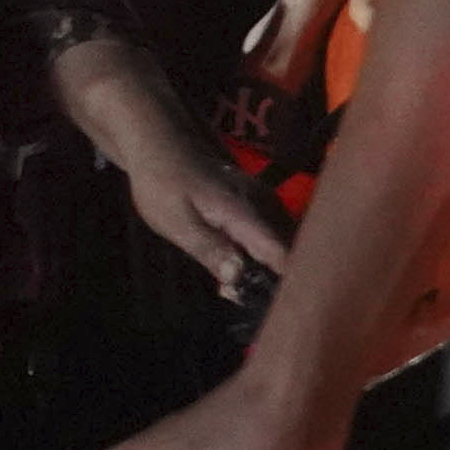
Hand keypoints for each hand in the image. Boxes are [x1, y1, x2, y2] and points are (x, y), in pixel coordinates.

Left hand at [51, 30, 288, 298]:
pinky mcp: (257, 202)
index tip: (284, 310)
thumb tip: (238, 279)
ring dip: (269, 270)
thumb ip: (210, 250)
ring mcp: (263, 201)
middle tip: (248, 303)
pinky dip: (264, 255)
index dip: (287, 285)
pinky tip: (239, 269)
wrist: (158, 139)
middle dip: (278, 282)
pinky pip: (273, 233)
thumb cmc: (162, 182)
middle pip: (291, 251)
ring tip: (240, 292)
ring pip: (284, 242)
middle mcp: (265, 206)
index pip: (284, 255)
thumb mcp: (176, 222)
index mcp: (247, 214)